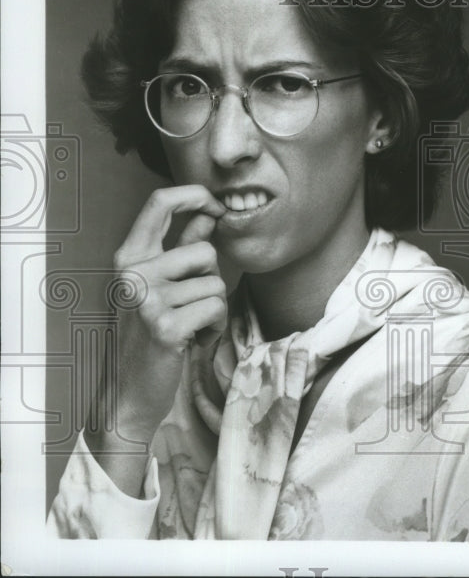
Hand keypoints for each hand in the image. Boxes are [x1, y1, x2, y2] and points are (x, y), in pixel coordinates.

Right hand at [85, 185, 226, 493]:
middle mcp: (132, 272)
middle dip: (210, 280)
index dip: (197, 195)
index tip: (218, 207)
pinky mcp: (164, 326)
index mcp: (128, 257)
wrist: (128, 395)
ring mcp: (146, 298)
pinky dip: (213, 328)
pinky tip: (191, 342)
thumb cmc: (147, 337)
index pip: (160, 202)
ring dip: (212, 310)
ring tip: (188, 328)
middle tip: (189, 308)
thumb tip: (208, 216)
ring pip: (216, 283)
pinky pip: (216, 308)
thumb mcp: (157, 287)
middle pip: (204, 250)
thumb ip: (181, 250)